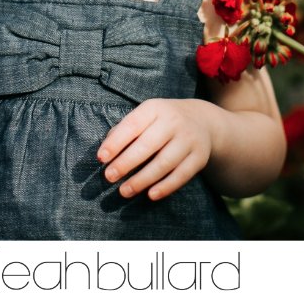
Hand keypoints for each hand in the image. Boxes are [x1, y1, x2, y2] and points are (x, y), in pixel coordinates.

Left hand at [98, 98, 213, 201]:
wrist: (202, 120)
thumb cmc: (163, 120)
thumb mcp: (147, 115)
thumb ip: (126, 129)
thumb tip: (106, 149)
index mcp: (155, 108)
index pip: (133, 124)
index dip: (116, 142)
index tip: (101, 158)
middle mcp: (173, 122)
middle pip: (147, 145)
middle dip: (126, 163)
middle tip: (109, 177)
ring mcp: (188, 140)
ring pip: (163, 163)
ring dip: (142, 180)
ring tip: (124, 191)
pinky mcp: (199, 158)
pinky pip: (181, 175)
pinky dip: (165, 187)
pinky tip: (150, 195)